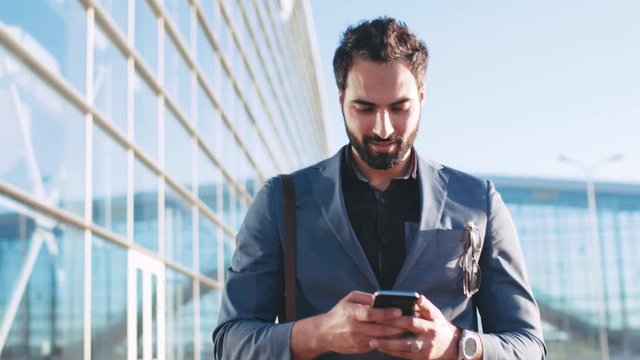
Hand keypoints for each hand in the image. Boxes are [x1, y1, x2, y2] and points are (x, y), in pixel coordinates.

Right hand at [291, 291, 405, 358]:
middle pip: (380, 329)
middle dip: (397, 326)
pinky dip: (388, 341)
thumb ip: (365, 297)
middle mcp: (355, 328)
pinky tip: (397, 336)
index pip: (372, 314)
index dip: (386, 313)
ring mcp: (357, 340)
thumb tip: (381, 298)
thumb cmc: (339, 313)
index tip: (399, 311)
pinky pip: (378, 345)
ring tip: (407, 329)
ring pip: (381, 339)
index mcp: (352, 313)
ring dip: (395, 335)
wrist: (324, 333)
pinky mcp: (360, 349)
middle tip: (410, 321)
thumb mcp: (349, 299)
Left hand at [369, 295, 460, 358]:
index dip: (400, 316)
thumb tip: (416, 297)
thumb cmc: (438, 326)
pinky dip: (391, 351)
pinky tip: (379, 347)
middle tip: (375, 322)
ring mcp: (424, 348)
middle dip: (391, 326)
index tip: (385, 311)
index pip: (415, 317)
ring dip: (387, 343)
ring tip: (372, 341)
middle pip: (409, 328)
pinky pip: (403, 355)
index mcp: (431, 322)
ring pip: (404, 346)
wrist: (452, 346)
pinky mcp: (420, 358)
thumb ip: (424, 306)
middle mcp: (429, 335)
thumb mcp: (435, 314)